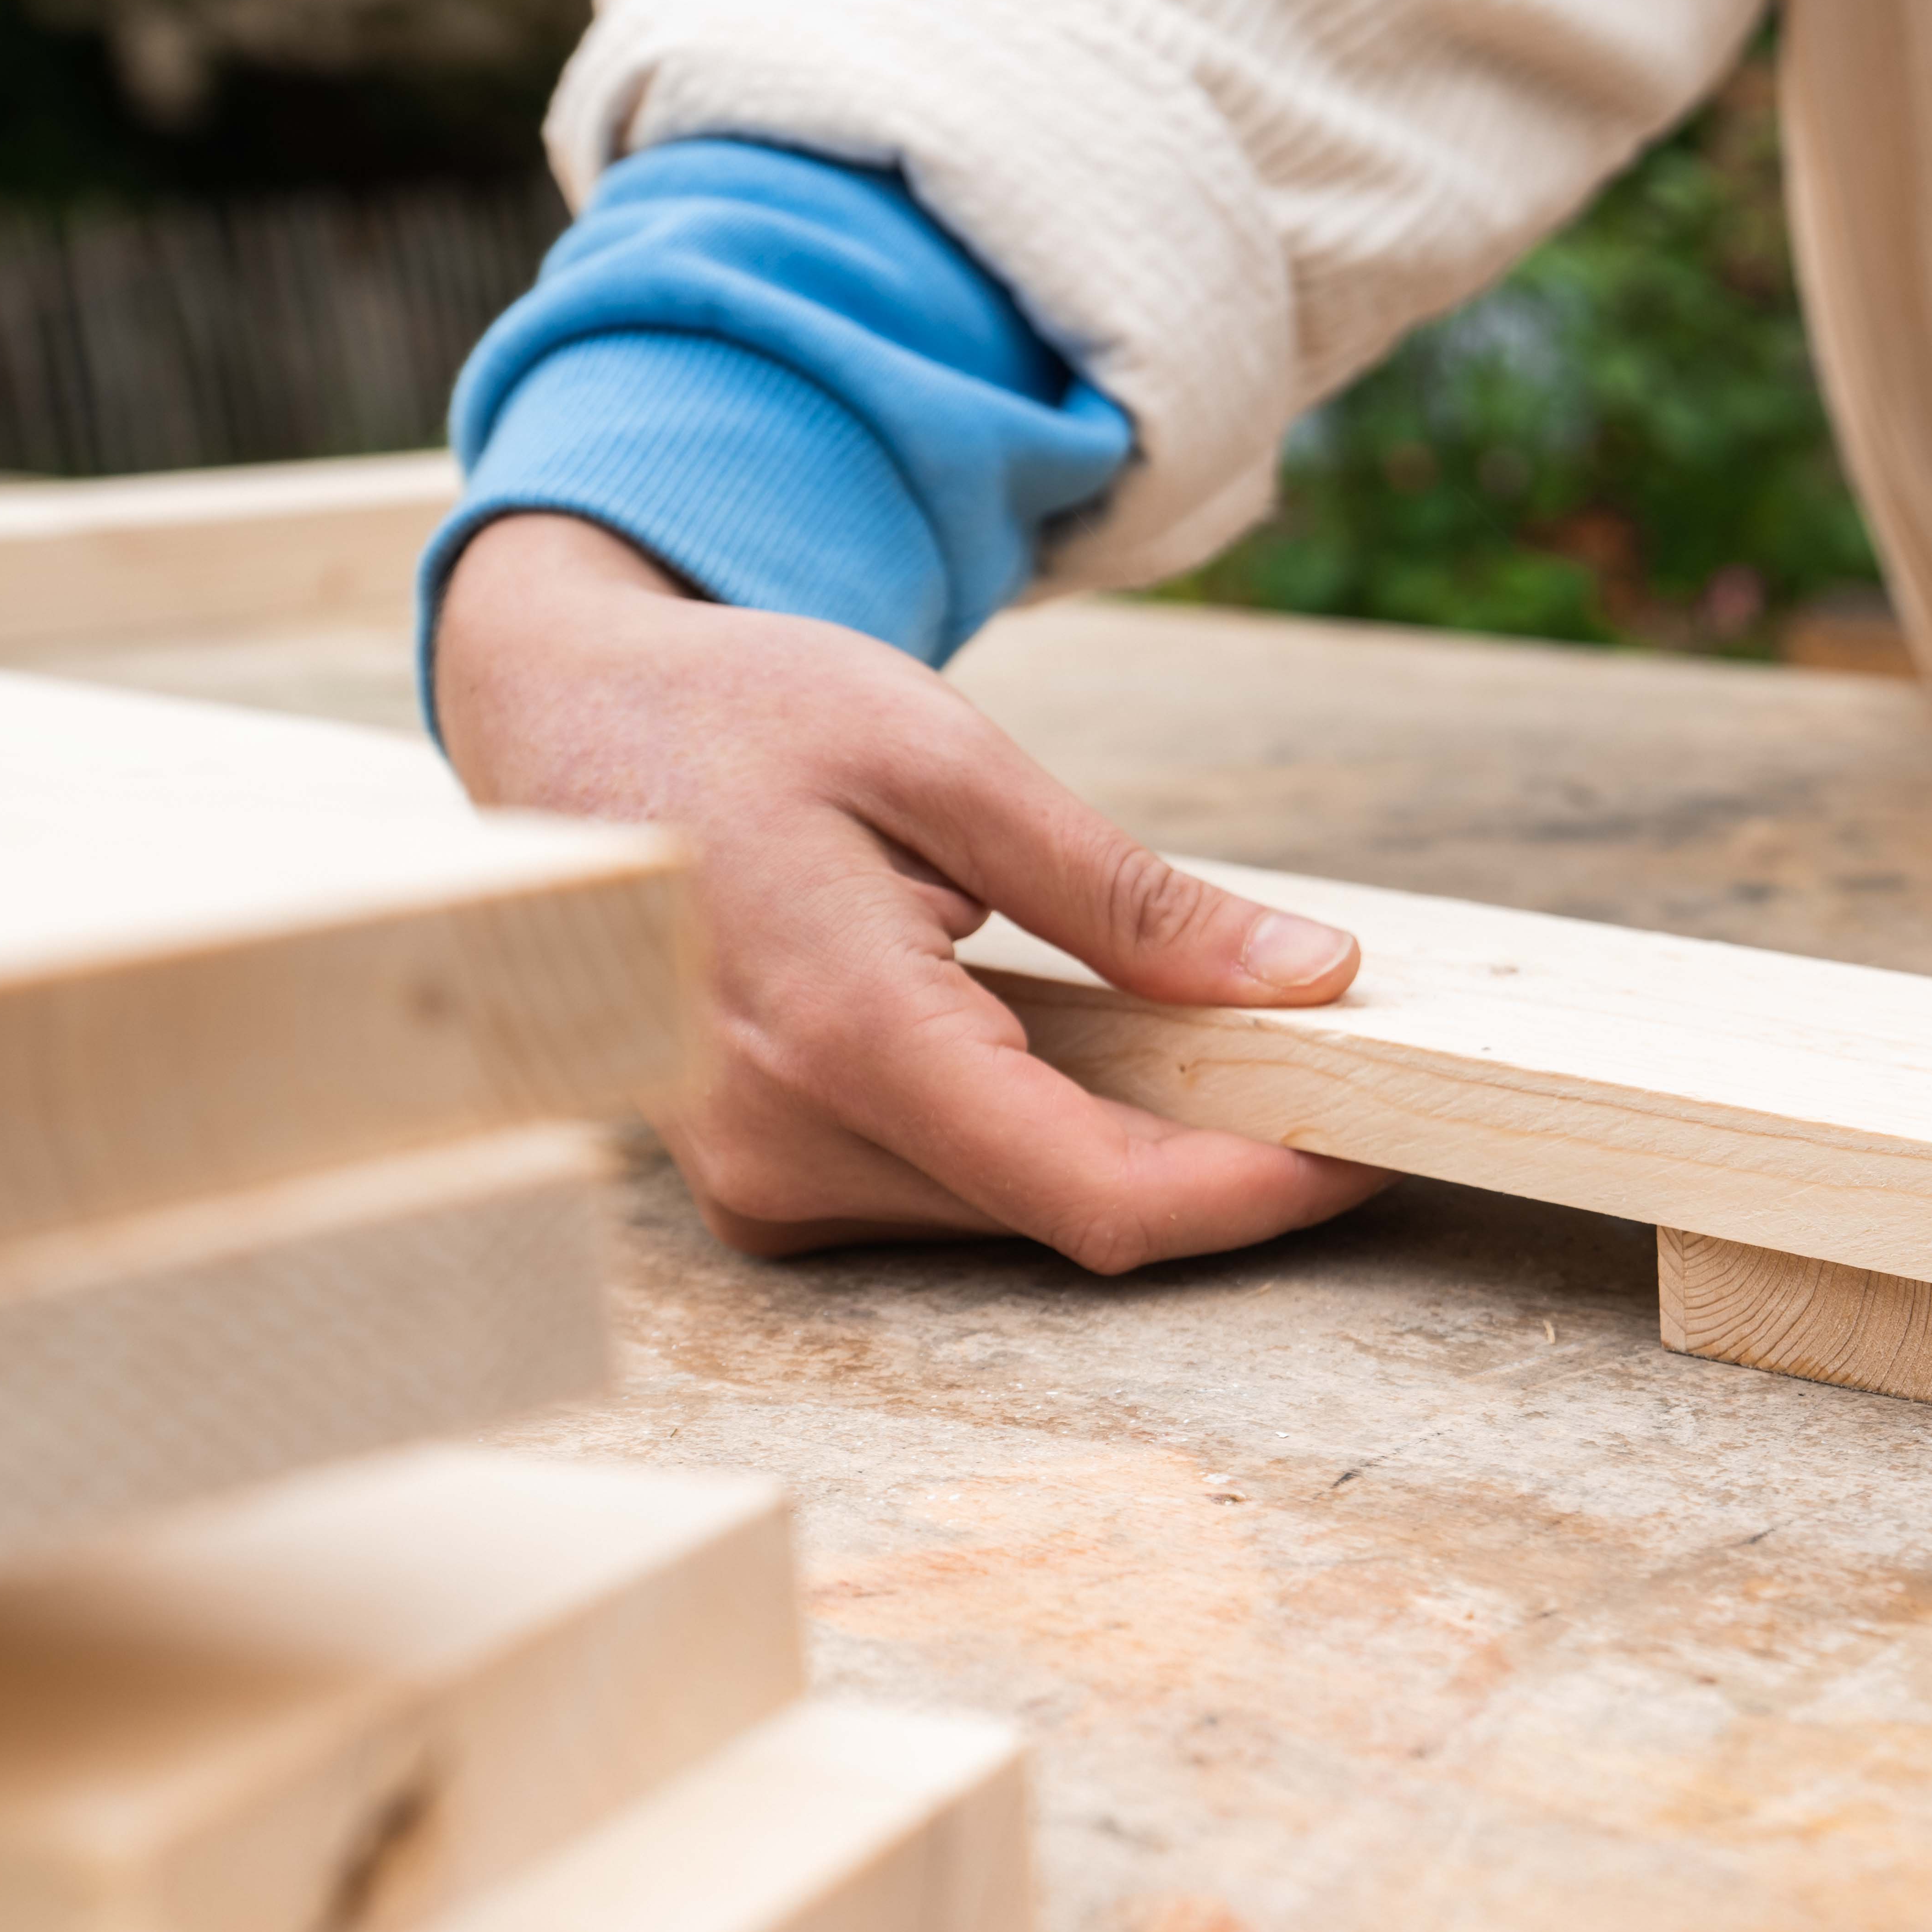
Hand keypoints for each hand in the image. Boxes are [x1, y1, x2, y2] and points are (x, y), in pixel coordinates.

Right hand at [434, 514, 1390, 1269]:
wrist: (563, 720)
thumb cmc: (743, 716)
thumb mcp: (952, 765)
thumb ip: (1132, 897)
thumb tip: (1310, 978)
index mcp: (843, 1039)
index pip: (1099, 1194)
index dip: (1256, 1193)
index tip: (1368, 1148)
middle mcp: (786, 1144)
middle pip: (1069, 1215)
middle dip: (1213, 1166)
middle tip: (1320, 1074)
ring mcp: (758, 1178)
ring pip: (1014, 1213)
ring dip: (1129, 1149)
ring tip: (1201, 1047)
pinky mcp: (759, 1180)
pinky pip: (946, 1189)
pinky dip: (1040, 1134)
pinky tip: (1072, 1050)